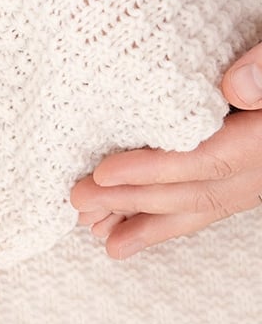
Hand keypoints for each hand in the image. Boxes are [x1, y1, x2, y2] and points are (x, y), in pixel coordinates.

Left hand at [71, 111, 261, 258]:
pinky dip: (169, 221)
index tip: (104, 171)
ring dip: (147, 223)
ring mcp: (258, 174)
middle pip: (195, 190)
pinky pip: (208, 204)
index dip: (154, 169)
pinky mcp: (246, 174)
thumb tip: (237, 88)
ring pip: (201, 207)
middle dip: (134, 200)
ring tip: (99, 235)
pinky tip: (131, 233)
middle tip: (79, 199)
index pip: (207, 159)